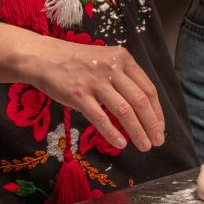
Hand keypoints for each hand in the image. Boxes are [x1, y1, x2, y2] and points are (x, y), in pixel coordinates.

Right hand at [23, 39, 164, 152]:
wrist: (43, 57)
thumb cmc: (76, 62)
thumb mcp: (105, 60)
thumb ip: (123, 77)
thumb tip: (142, 107)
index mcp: (123, 59)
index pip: (148, 88)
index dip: (157, 111)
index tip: (160, 127)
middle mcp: (112, 68)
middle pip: (140, 101)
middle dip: (152, 125)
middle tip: (157, 141)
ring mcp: (95, 81)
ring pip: (124, 111)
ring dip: (137, 132)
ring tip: (144, 146)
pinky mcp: (79, 95)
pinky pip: (100, 118)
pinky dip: (112, 133)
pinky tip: (121, 143)